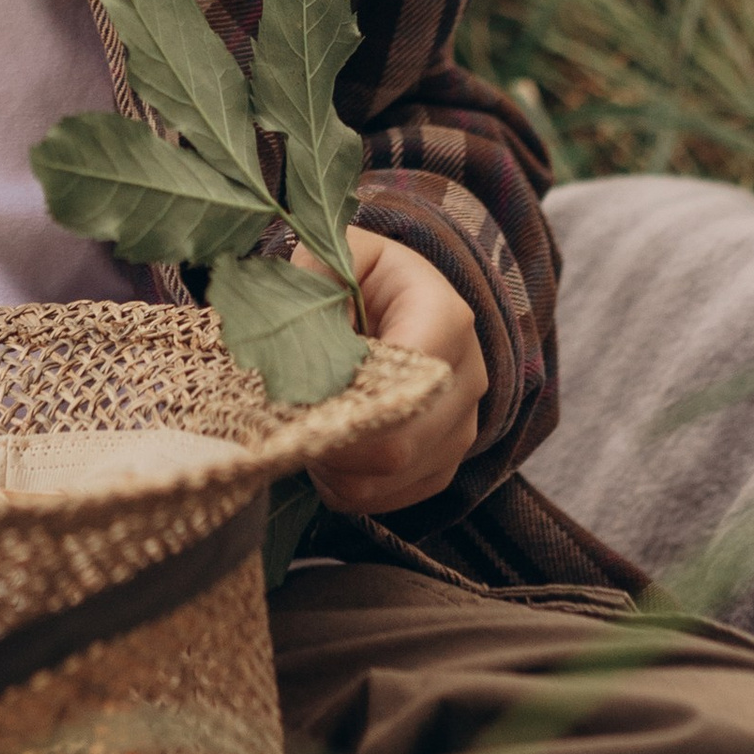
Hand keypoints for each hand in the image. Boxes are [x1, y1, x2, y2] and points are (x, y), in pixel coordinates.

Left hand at [303, 226, 486, 514]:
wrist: (398, 301)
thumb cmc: (362, 278)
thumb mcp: (338, 255)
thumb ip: (312, 276)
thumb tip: (286, 324)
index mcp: (444, 316)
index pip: (405, 378)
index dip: (345, 400)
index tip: (295, 396)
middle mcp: (467, 377)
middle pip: (400, 444)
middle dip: (332, 443)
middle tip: (286, 423)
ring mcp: (462, 427)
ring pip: (392, 478)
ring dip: (336, 468)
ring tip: (306, 430)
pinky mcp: (444, 463)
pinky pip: (393, 498)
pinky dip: (349, 487)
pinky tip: (327, 452)